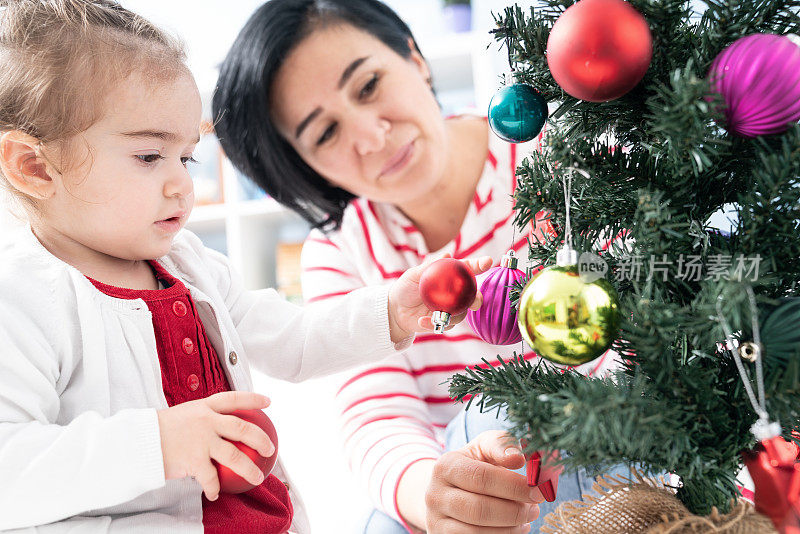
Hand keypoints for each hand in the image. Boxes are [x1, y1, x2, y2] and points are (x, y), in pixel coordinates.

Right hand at [157, 391, 273, 500]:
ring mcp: (201, 440)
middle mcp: (206, 421)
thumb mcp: (184, 415)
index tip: (268, 402)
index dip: (252, 399)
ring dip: (249, 469)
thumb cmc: (160, 429)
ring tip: (259, 477)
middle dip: (260, 439)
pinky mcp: (193, 459)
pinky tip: (216, 494)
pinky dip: (214, 488)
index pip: (233, 398)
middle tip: (270, 448)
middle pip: (242, 428)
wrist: (139, 441)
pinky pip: (211, 478)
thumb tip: (217, 427)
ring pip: (234, 455)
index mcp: (204, 406)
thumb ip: (202, 419)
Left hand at [387, 254, 492, 342]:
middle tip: (475, 301)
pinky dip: (434, 324)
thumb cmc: (405, 288)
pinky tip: (422, 321)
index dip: (479, 265)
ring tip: (433, 315)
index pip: (467, 270)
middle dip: (477, 298)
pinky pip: (447, 325)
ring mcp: (451, 308)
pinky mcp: (445, 322)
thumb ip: (429, 267)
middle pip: (473, 296)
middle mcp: (455, 293)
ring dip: (451, 315)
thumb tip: (446, 254)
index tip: (488, 261)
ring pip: (462, 313)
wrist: (395, 310)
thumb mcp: (414, 275)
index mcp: (449, 277)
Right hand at [425, 431, 544, 533]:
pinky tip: (514, 529)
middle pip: (479, 509)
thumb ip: (501, 445)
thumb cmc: (473, 466)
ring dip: (510, 528)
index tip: (538, 489)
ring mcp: (436, 520)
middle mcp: (435, 494)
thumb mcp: (483, 449)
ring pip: (477, 532)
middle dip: (514, 510)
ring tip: (526, 518)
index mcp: (446, 466)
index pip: (481, 478)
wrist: (446, 490)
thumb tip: (518, 457)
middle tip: (535, 508)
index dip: (513, 486)